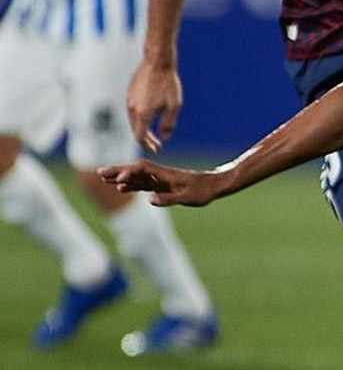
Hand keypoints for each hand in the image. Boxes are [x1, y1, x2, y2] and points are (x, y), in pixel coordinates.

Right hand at [98, 159, 226, 206]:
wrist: (216, 185)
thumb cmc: (204, 191)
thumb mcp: (188, 197)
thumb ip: (169, 198)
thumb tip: (150, 199)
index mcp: (165, 174)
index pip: (143, 170)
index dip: (129, 174)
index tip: (118, 181)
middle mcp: (160, 174)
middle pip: (135, 170)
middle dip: (118, 171)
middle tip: (99, 173)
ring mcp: (160, 179)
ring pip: (136, 177)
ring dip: (121, 177)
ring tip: (103, 179)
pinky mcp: (162, 185)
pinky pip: (143, 184)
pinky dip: (131, 185)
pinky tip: (120, 188)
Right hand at [126, 57, 182, 152]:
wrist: (156, 62)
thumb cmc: (168, 83)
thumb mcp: (174, 105)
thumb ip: (168, 124)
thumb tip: (165, 138)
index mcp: (142, 114)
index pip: (140, 137)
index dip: (147, 145)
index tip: (156, 150)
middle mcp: (132, 109)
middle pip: (136, 130)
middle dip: (146, 140)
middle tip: (156, 145)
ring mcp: (129, 101)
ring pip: (133, 121)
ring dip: (142, 129)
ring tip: (153, 135)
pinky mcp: (129, 94)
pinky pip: (132, 111)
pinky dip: (139, 119)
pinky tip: (148, 119)